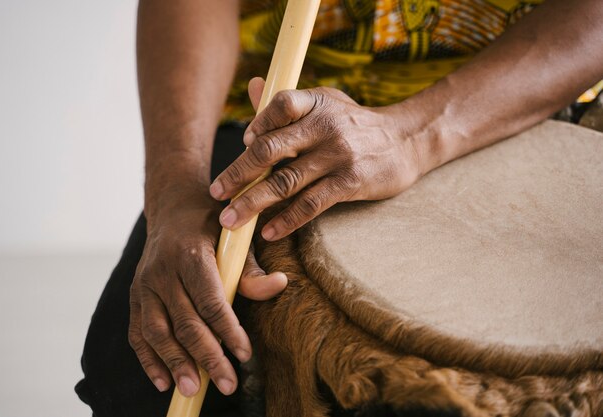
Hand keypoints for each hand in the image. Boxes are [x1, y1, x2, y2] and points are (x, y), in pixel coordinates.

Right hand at [128, 181, 286, 396]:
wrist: (172, 207)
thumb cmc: (210, 224)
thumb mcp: (234, 236)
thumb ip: (252, 267)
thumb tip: (279, 285)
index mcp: (190, 254)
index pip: (211, 300)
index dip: (228, 330)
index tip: (245, 355)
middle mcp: (163, 271)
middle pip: (185, 322)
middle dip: (207, 357)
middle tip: (227, 384)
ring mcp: (144, 284)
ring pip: (157, 331)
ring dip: (175, 363)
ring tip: (192, 390)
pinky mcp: (135, 295)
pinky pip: (137, 332)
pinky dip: (148, 359)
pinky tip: (162, 381)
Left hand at [209, 77, 422, 240]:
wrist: (406, 141)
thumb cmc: (354, 123)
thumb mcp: (324, 103)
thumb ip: (287, 101)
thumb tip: (252, 85)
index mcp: (315, 103)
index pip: (279, 104)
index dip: (257, 122)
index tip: (242, 143)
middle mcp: (325, 126)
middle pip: (271, 149)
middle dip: (239, 173)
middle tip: (217, 191)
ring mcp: (338, 156)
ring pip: (285, 182)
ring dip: (253, 203)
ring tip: (230, 220)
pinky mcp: (350, 183)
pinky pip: (311, 204)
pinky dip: (287, 220)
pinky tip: (269, 231)